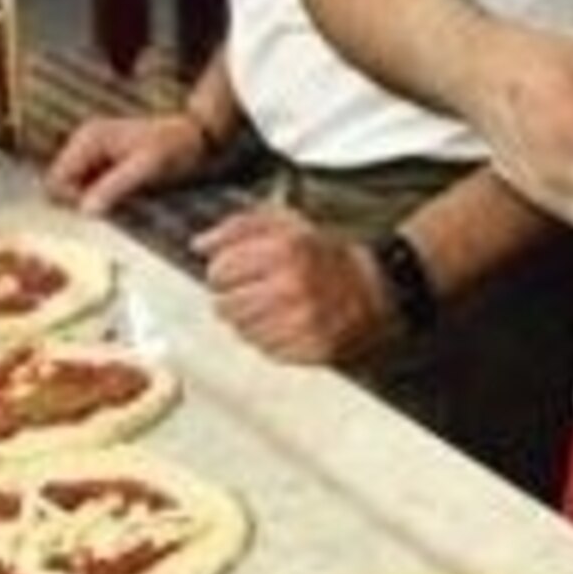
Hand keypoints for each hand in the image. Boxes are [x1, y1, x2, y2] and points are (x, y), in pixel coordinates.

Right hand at [43, 110, 211, 216]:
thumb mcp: (146, 168)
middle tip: (113, 205)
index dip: (71, 200)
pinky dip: (99, 198)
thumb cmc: (175, 148)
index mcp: (89, 138)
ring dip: (90, 201)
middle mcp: (84, 142)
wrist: (197, 139)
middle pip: (59, 186)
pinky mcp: (101, 163)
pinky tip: (121, 197)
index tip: (99, 209)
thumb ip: (114, 187)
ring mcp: (91, 152)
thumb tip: (84, 211)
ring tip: (122, 199)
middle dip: (79, 201)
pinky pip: (87, 188)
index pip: (56, 180)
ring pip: (72, 189)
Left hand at [192, 199, 387, 364]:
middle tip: (256, 290)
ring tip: (273, 305)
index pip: (219, 272)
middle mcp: (292, 286)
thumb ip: (238, 227)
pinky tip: (285, 322)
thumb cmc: (325, 255)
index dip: (223, 271)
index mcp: (284, 250)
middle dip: (233, 297)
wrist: (373, 287)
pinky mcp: (309, 347)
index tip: (237, 271)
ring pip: (241, 330)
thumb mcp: (285, 224)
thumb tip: (200, 244)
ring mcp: (301, 320)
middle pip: (224, 305)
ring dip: (249, 319)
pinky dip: (268, 338)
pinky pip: (264, 349)